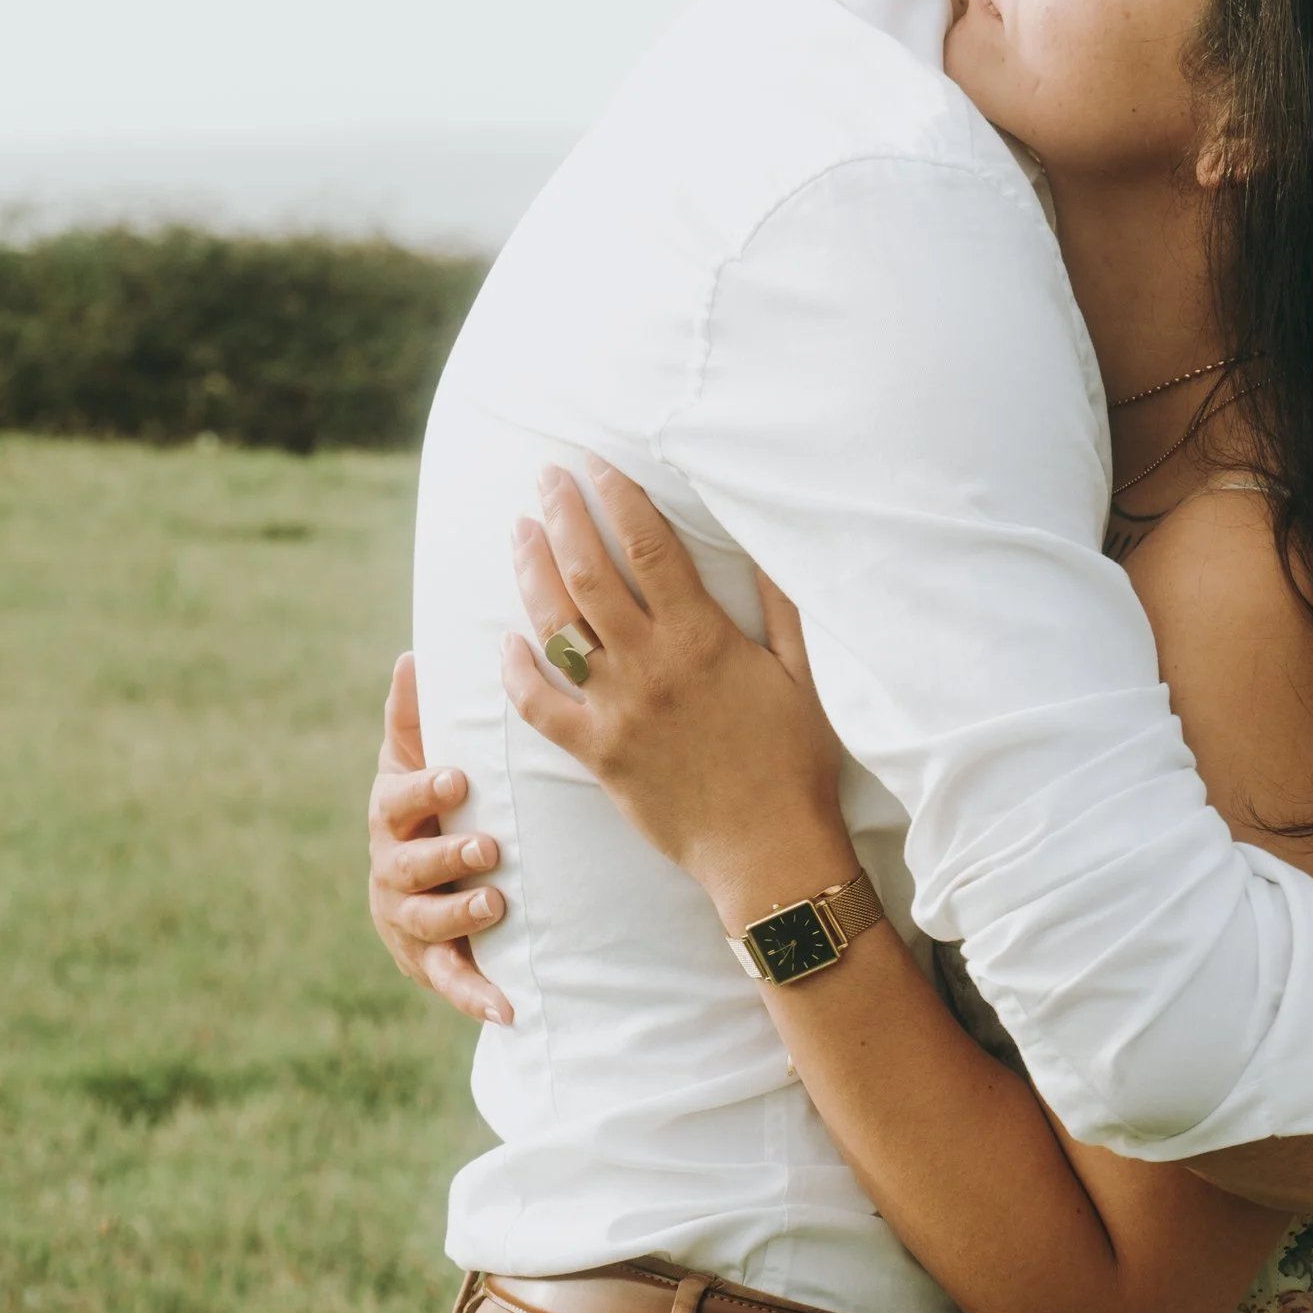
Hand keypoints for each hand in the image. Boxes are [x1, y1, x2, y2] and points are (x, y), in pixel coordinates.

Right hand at [368, 651, 514, 1025]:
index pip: (395, 801)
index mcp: (391, 818)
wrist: (428, 881)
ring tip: (496, 907)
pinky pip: (453, 984)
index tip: (458, 779)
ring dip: (460, 917)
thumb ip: (414, 718)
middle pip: (408, 867)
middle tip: (487, 848)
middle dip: (445, 857)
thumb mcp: (418, 762)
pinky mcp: (431, 965)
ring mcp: (408, 922)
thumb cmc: (431, 808)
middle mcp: (391, 871)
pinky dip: (476, 998)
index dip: (422, 792)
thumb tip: (413, 655)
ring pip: (426, 923)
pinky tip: (509, 1010)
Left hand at [502, 459, 855, 924]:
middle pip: (589, 572)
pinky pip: (540, 706)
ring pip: (557, 626)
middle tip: (545, 478)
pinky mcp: (597, 753)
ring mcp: (618, 709)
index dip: (617, 496)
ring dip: (531, 571)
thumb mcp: (805, 675)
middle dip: (562, 515)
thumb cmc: (796, 763)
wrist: (768, 849)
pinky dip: (517, 670)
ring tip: (519, 532)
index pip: (648, 546)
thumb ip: (782, 607)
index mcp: (703, 637)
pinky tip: (507, 641)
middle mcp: (651, 665)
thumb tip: (766, 544)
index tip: (595, 463)